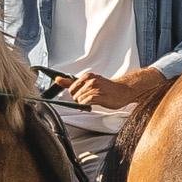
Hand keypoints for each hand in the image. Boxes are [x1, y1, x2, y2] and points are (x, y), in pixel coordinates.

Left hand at [56, 68, 170, 112]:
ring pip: (80, 99)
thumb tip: (58, 79)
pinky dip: (87, 106)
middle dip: (79, 100)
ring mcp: (95, 88)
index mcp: (86, 76)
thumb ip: (71, 81)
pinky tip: (93, 105)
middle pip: (74, 95)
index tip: (80, 96)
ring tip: (93, 102)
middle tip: (89, 99)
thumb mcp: (88, 82)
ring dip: (84, 104)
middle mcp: (90, 80)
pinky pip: (86, 102)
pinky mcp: (99, 96)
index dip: (74, 94)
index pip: (70, 87)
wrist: (124, 91)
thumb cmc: (107, 88)